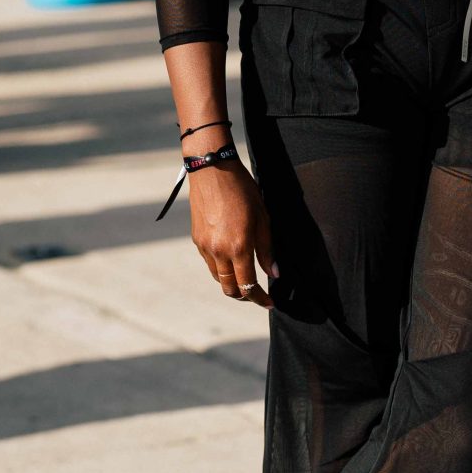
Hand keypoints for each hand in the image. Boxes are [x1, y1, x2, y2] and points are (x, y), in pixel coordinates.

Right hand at [188, 160, 277, 307]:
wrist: (212, 170)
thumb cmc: (242, 190)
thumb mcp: (262, 218)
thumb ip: (267, 249)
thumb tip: (274, 274)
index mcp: (238, 247)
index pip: (248, 285)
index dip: (259, 298)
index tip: (269, 302)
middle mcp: (218, 251)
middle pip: (229, 289)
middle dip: (244, 296)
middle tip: (256, 291)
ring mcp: (205, 247)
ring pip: (218, 278)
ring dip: (231, 282)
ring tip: (245, 274)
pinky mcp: (197, 239)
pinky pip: (209, 263)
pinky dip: (221, 267)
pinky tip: (231, 257)